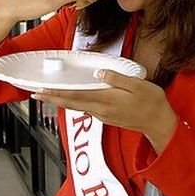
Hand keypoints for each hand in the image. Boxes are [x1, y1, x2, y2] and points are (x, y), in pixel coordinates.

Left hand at [33, 70, 177, 153]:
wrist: (159, 122)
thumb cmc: (151, 102)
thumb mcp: (138, 85)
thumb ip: (118, 79)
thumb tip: (99, 73)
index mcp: (107, 100)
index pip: (75, 96)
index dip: (56, 94)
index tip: (42, 91)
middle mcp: (101, 110)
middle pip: (70, 103)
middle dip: (51, 99)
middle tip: (36, 94)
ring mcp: (103, 115)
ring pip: (76, 107)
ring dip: (60, 101)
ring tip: (48, 95)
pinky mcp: (106, 116)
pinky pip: (85, 108)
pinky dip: (73, 103)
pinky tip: (70, 99)